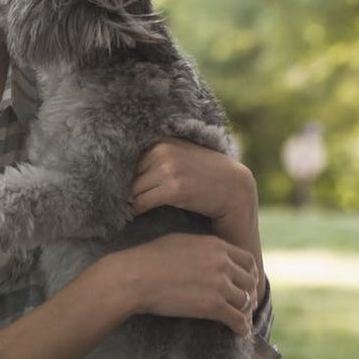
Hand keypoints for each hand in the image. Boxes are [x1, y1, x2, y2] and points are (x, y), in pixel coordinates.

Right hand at [108, 233, 258, 336]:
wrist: (135, 277)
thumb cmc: (150, 258)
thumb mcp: (181, 241)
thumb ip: (202, 247)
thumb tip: (209, 254)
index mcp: (215, 245)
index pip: (247, 260)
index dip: (249, 274)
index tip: (245, 283)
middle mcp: (222, 263)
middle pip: (250, 281)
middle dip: (250, 293)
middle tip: (247, 303)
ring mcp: (219, 284)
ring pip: (246, 301)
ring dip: (246, 311)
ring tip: (243, 318)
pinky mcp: (212, 306)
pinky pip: (237, 319)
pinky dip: (242, 327)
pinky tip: (240, 331)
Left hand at [131, 137, 255, 221]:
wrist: (236, 190)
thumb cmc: (206, 178)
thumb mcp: (181, 159)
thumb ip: (157, 160)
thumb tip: (121, 174)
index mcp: (162, 141)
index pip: (126, 161)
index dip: (124, 179)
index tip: (121, 191)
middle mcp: (163, 150)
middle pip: (127, 176)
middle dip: (124, 191)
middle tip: (122, 205)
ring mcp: (169, 168)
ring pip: (131, 191)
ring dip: (129, 203)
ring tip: (131, 213)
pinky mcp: (174, 188)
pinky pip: (140, 203)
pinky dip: (136, 212)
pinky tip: (140, 217)